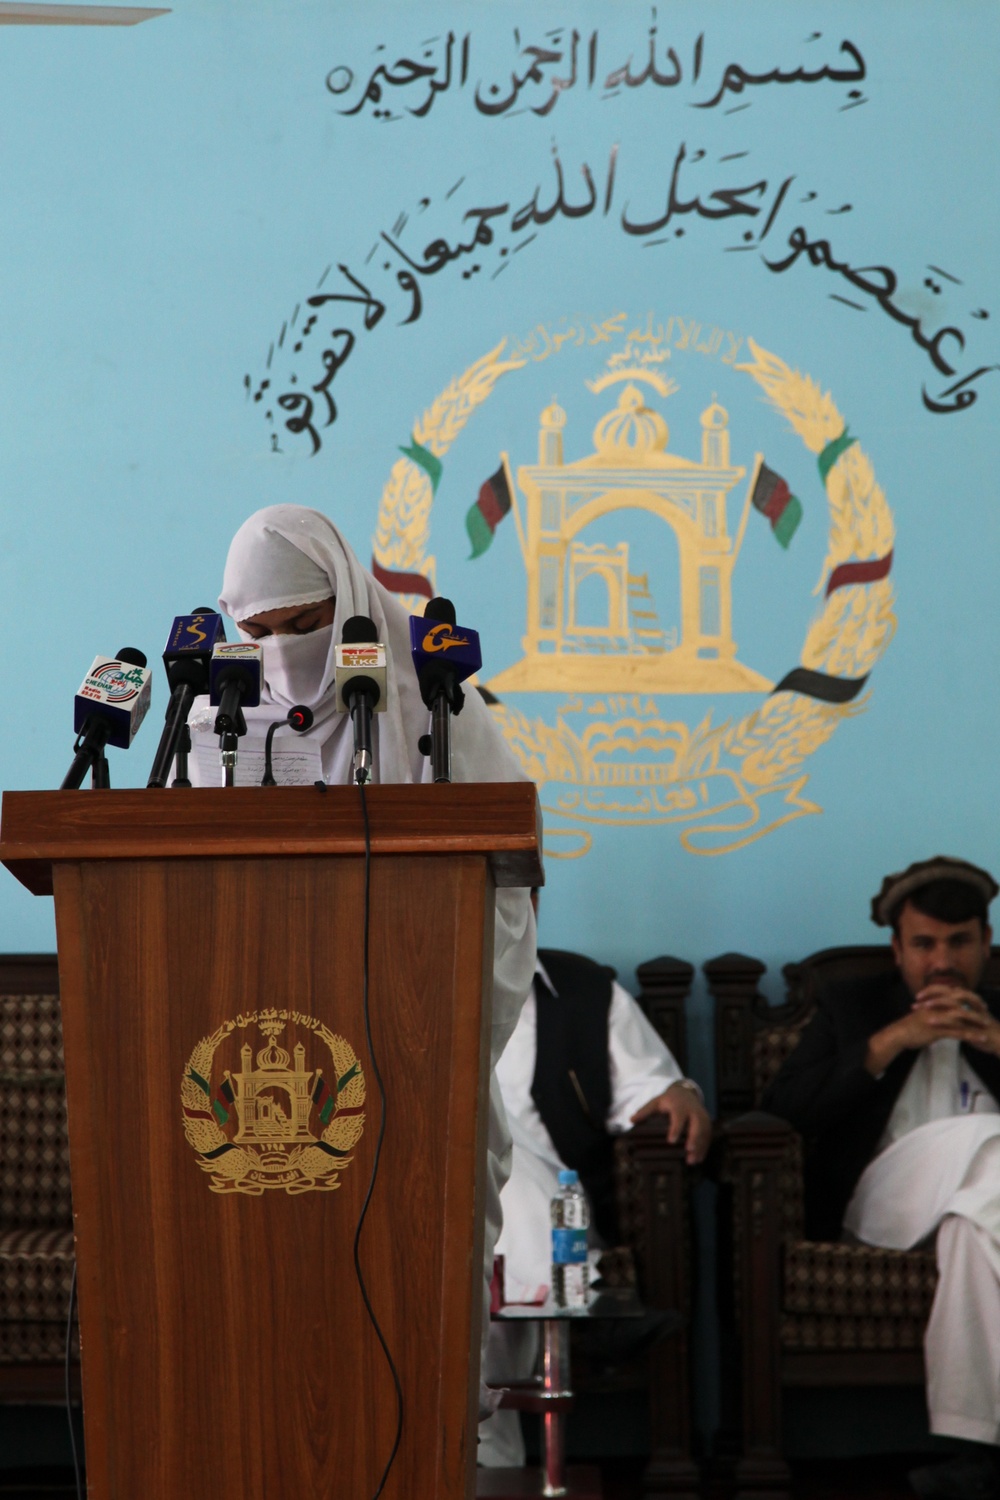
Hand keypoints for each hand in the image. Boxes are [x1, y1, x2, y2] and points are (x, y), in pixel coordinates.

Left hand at [630, 1082, 711, 1164]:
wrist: (686, 1094)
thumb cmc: (668, 1101)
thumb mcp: (656, 1102)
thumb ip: (645, 1111)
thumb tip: (631, 1120)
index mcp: (679, 1104)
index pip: (679, 1116)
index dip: (676, 1128)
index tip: (671, 1141)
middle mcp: (693, 1110)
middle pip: (697, 1123)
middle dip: (694, 1137)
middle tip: (688, 1151)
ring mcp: (702, 1116)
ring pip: (704, 1131)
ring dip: (700, 1146)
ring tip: (692, 1161)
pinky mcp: (707, 1123)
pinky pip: (708, 1136)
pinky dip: (704, 1148)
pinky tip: (698, 1159)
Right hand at [865, 987, 999, 1072]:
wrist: (899, 1034)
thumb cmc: (910, 1026)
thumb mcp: (924, 1013)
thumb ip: (934, 1010)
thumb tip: (943, 1010)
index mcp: (935, 1001)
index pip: (956, 995)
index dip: (969, 997)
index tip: (979, 1003)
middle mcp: (938, 1006)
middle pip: (961, 1003)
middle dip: (976, 1006)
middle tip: (987, 1011)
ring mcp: (938, 1017)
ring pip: (962, 1017)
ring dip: (976, 1021)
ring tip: (987, 1027)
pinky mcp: (938, 1030)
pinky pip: (957, 1032)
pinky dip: (970, 1035)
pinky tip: (979, 1039)